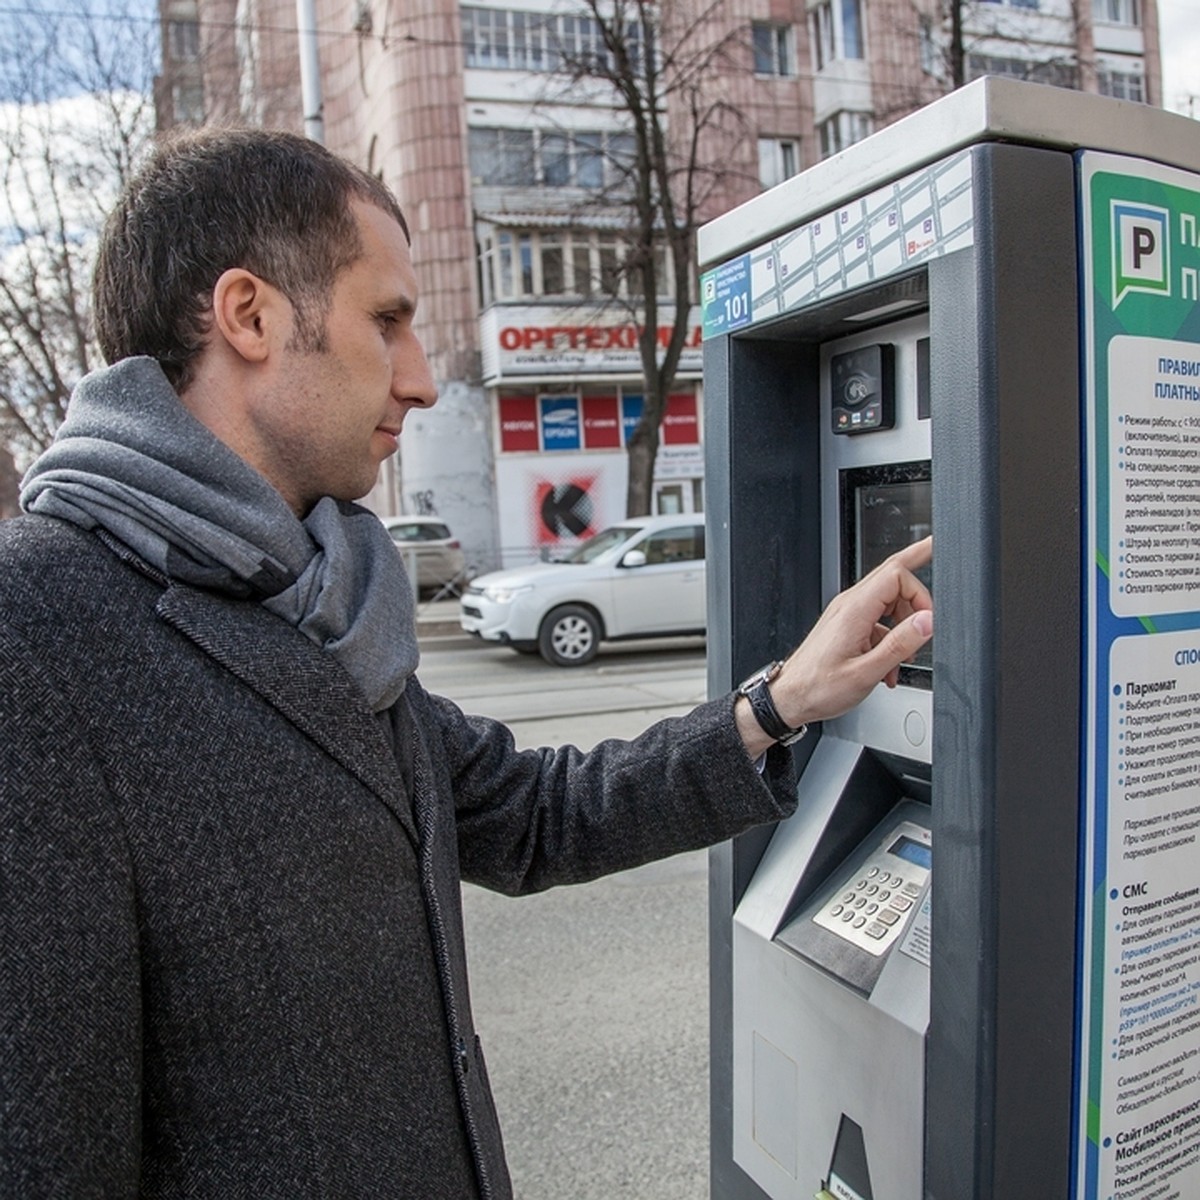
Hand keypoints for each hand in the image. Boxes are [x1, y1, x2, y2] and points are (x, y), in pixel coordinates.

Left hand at [735, 538, 932, 756]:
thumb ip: (900, 645)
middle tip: (937, 552)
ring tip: (904, 656)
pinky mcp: (847, 625)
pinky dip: (890, 638)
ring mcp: (847, 613)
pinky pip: (878, 620)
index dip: (919, 592)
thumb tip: (927, 621)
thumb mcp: (866, 673)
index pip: (896, 574)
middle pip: (891, 574)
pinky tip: (889, 666)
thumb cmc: (818, 688)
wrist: (791, 697)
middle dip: (916, 571)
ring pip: (888, 600)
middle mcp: (849, 605)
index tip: (929, 619)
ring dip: (905, 624)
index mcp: (854, 610)